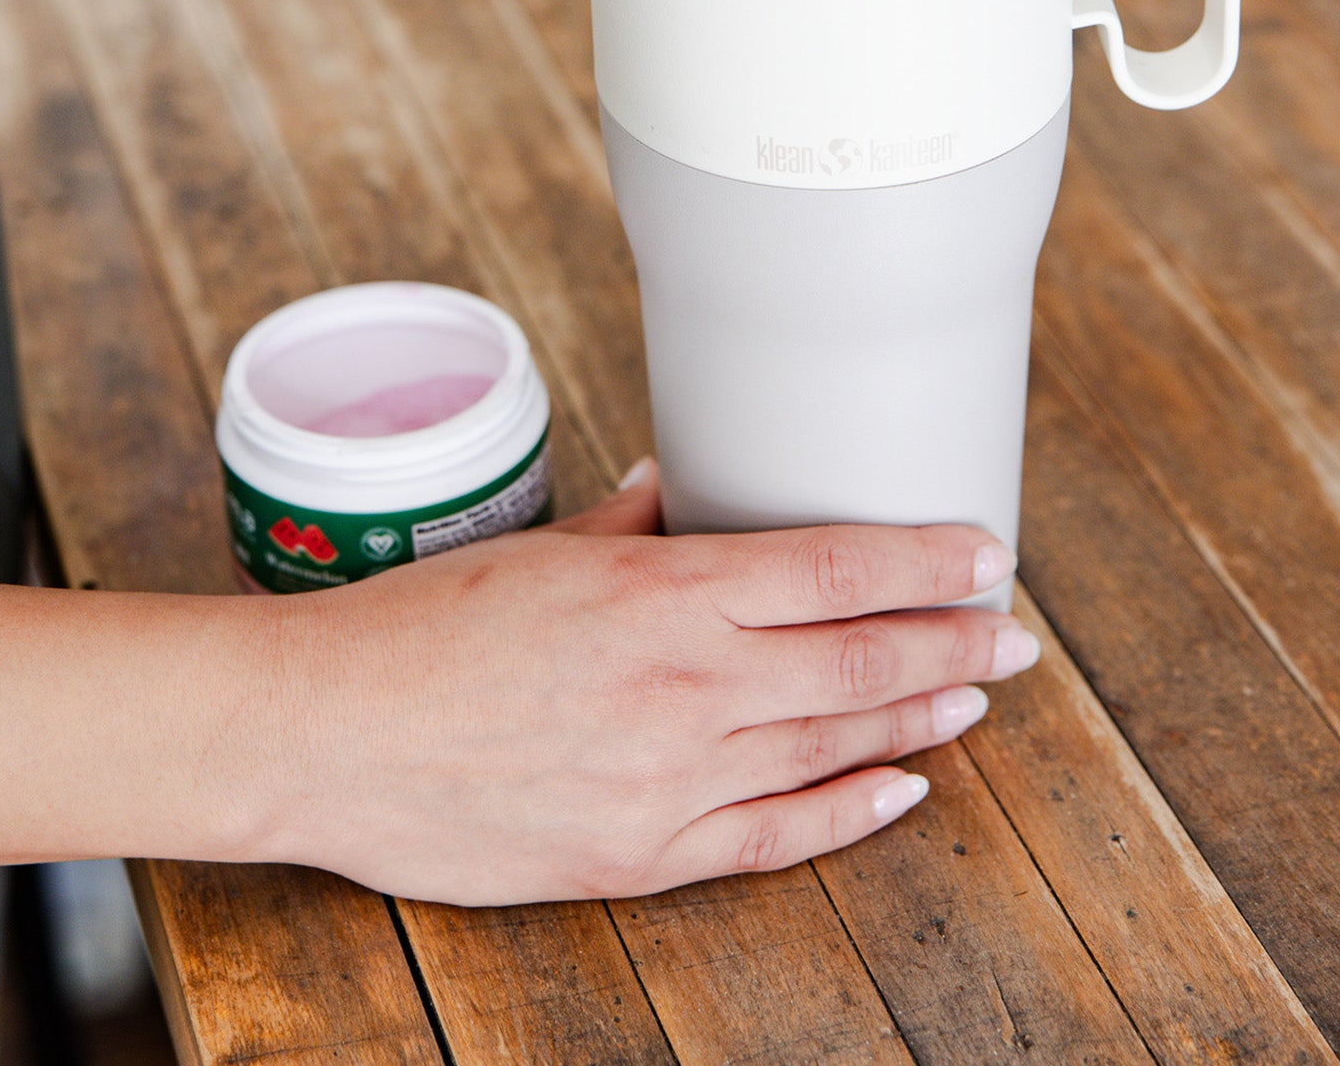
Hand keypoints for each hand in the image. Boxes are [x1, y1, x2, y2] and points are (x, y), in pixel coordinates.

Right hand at [251, 461, 1037, 902]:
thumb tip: (677, 485)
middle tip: (1012, 631)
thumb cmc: (422, 628)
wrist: (327, 733)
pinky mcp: (642, 854)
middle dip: (950, 640)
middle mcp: (689, 681)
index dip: (923, 560)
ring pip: (835, 742)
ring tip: (973, 695)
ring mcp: (673, 776)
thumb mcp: (538, 549)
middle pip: (859, 656)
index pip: (834, 567)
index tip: (982, 551)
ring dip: (917, 715)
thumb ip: (629, 522)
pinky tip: (901, 789)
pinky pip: (777, 836)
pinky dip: (850, 811)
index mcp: (663, 591)